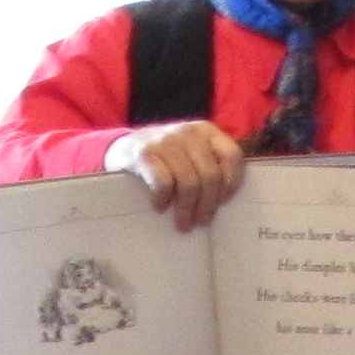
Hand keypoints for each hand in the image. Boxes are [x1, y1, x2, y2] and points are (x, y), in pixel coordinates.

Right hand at [114, 119, 244, 230]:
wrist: (123, 148)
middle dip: (207, 204)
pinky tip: (161, 206)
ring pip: (189, 182)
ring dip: (186, 209)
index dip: (232, 182)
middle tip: (200, 222)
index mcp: (206, 131)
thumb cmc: (165, 158)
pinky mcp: (144, 154)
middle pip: (210, 175)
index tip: (222, 202)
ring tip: (183, 223)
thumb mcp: (190, 152)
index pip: (232, 156)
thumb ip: (209, 164)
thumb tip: (225, 199)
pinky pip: (164, 184)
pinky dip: (164, 200)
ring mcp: (165, 141)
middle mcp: (188, 132)